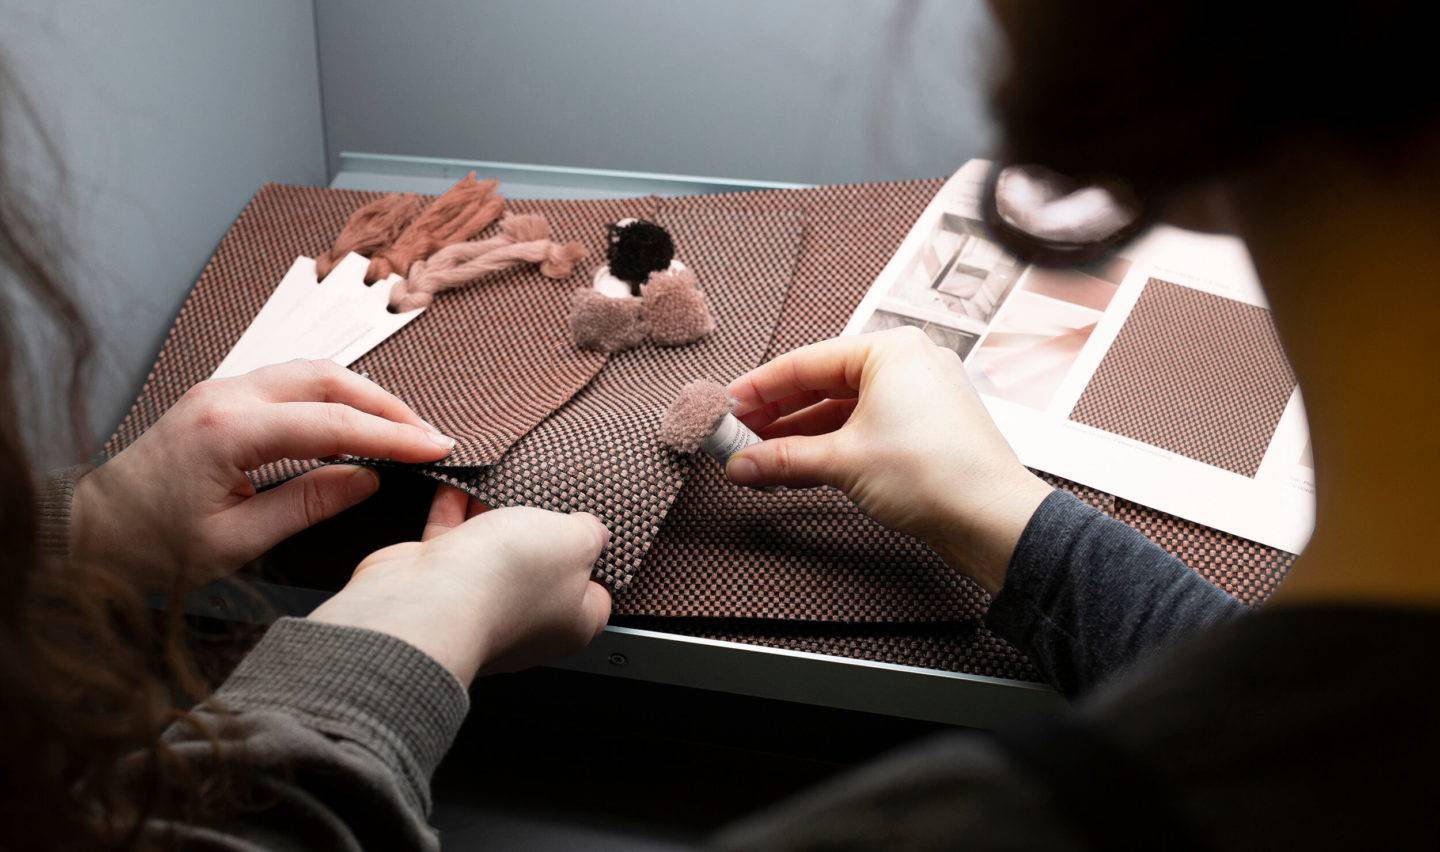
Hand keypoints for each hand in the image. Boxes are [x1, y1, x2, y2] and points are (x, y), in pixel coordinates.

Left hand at [72, 360, 457, 588]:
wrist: (86, 533)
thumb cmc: (150, 548)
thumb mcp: (236, 541)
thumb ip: (308, 503)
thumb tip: (369, 479)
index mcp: (228, 431)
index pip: (333, 423)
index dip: (393, 436)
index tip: (437, 448)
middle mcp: (226, 395)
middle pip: (328, 378)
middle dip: (387, 405)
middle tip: (428, 436)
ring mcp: (220, 389)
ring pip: (311, 372)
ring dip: (362, 396)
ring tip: (401, 430)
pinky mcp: (219, 397)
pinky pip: (290, 383)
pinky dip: (332, 397)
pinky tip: (354, 424)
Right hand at [309, 486, 611, 685]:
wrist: (427, 600)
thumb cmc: (508, 581)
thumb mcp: (575, 541)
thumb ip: (591, 533)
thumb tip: (593, 532)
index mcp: (570, 623)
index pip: (597, 593)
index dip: (599, 559)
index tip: (594, 529)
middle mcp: (526, 621)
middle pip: (543, 567)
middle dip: (539, 529)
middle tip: (546, 496)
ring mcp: (481, 605)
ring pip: (495, 552)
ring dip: (495, 515)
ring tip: (503, 479)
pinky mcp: (441, 586)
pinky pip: (453, 542)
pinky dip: (455, 511)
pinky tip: (460, 482)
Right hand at [724, 327, 1052, 593]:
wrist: (994, 520)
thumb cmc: (936, 474)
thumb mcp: (843, 461)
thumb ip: (783, 459)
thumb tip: (741, 464)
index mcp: (890, 350)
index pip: (805, 363)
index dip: (759, 388)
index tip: (725, 407)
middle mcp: (906, 365)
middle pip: (822, 386)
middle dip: (775, 416)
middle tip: (735, 436)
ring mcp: (916, 398)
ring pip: (840, 411)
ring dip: (798, 437)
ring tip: (757, 458)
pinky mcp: (922, 430)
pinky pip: (862, 429)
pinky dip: (828, 448)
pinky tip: (795, 468)